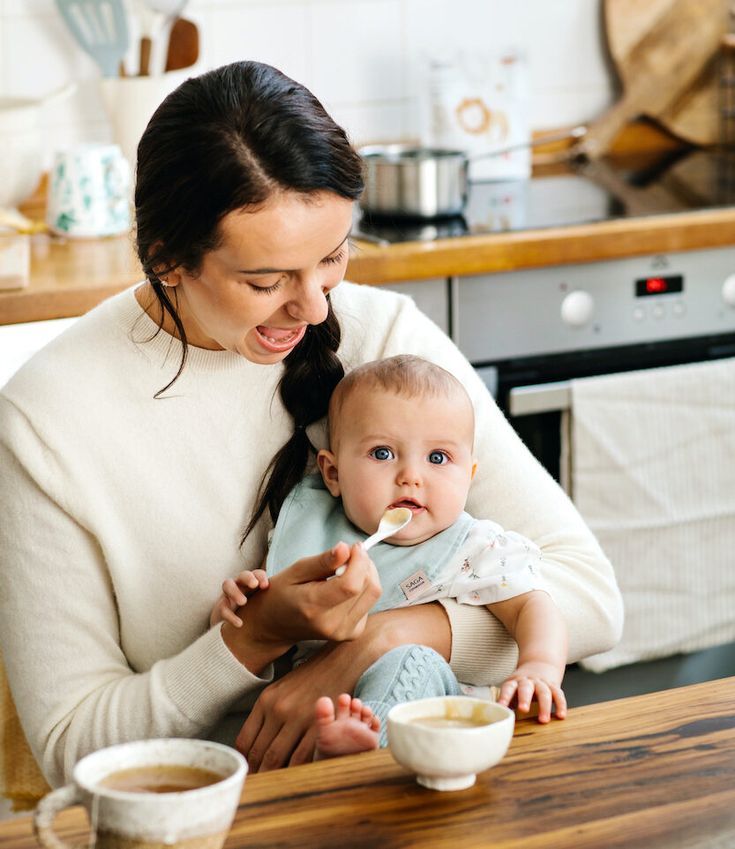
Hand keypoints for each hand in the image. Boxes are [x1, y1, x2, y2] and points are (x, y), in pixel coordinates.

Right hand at [210, 569, 269, 627]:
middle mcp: (240, 586)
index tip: (265, 586)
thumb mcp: (262, 604)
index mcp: (253, 584)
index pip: (257, 574)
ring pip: (227, 585)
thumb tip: (301, 602)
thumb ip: (271, 601)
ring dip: (235, 591)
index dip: (261, 577)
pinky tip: (239, 624)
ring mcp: (228, 595)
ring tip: (243, 602)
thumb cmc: (254, 613)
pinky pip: (223, 608)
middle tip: (254, 585)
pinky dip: (230, 616)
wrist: (233, 627)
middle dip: (248, 578)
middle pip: (243, 575)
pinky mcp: (220, 608)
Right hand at [221, 542, 381, 674]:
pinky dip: (363, 587)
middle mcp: (332, 624)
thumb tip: (346, 548)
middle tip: (348, 554)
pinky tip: (346, 585)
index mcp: (314, 607)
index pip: (351, 585)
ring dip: (366, 574)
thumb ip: (323, 561)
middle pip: (368, 587)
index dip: (359, 561)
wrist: (275, 624)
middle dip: (364, 563)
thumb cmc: (282, 593)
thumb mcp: (296, 570)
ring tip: (346, 567)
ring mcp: (344, 632)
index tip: (354, 546)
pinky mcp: (352, 633)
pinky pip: (370, 602)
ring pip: (373, 593)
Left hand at [236, 603, 451, 771]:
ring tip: (275, 785)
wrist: (344, 657)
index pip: (246, 741)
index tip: (249, 770)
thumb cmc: (315, 673)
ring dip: (275, 775)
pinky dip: (297, 770)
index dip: (246, 761)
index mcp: (267, 700)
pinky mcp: (319, 725)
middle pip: (260, 753)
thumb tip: (259, 738)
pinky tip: (297, 774)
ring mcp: (298, 718)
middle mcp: (278, 709)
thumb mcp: (285, 686)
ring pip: (278, 758)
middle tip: (259, 785)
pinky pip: (302, 758)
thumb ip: (270, 710)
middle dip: (258, 773)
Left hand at [496, 662, 566, 722]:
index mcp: (515, 682)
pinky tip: (561, 716)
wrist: (540, 664)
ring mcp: (542, 683)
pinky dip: (560, 705)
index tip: (501, 707)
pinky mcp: (554, 686)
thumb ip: (507, 702)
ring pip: (544, 692)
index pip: (508, 688)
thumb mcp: (513, 689)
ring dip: (544, 706)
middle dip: (524, 699)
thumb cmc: (522, 685)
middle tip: (523, 710)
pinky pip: (558, 694)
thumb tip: (497, 720)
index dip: (504, 697)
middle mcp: (528, 681)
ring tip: (543, 720)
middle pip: (526, 688)